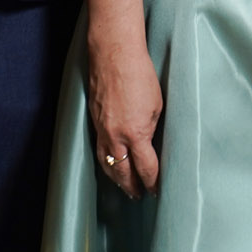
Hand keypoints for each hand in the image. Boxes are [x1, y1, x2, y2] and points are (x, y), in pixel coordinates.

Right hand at [86, 36, 163, 198]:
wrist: (114, 55)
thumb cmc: (140, 75)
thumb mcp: (157, 105)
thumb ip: (152, 129)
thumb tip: (150, 143)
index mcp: (136, 134)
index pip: (145, 168)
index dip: (152, 182)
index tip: (157, 190)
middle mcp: (115, 137)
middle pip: (122, 172)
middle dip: (131, 186)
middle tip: (138, 196)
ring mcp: (101, 130)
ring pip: (107, 163)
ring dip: (116, 178)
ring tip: (123, 186)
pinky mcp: (94, 121)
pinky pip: (99, 149)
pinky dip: (106, 161)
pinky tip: (110, 164)